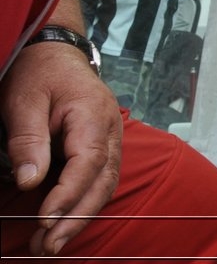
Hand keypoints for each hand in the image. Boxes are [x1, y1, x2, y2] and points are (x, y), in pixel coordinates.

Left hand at [1, 39, 122, 255]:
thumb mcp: (24, 101)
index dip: (68, 194)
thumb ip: (28, 140)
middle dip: (77, 217)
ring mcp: (110, 139)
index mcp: (93, 115)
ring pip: (105, 185)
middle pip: (103, 181)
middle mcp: (110, 130)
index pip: (87, 162)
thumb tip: (29, 181)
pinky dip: (83, 204)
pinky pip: (99, 180)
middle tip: (48, 244)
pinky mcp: (102, 147)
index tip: (44, 218)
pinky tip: (63, 221)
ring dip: (81, 216)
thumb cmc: (39, 73)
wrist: (55, 54)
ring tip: (52, 242)